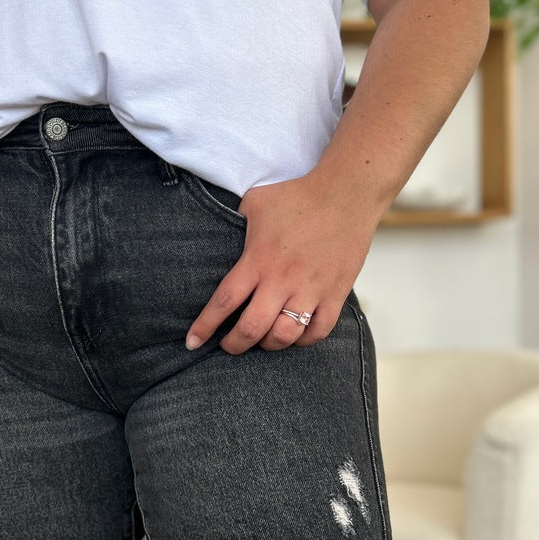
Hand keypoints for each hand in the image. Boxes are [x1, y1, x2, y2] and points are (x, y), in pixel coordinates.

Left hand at [184, 169, 379, 354]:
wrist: (346, 193)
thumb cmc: (298, 195)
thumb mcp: (255, 203)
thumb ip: (235, 223)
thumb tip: (218, 232)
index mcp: (258, 259)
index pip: (224, 301)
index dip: (205, 326)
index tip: (192, 342)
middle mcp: (282, 279)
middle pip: (252, 328)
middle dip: (234, 345)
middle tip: (228, 346)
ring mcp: (311, 288)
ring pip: (284, 336)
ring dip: (268, 344)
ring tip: (262, 339)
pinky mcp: (335, 293)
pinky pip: (318, 331)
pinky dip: (303, 340)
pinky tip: (295, 334)